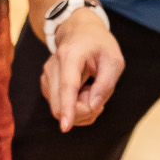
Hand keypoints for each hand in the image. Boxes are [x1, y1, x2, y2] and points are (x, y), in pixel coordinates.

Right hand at [40, 11, 122, 131]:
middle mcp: (52, 66)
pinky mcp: (45, 85)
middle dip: (83, 110)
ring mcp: (46, 76)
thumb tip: (93, 107)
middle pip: (62, 105)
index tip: (65, 127)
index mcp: (71, 56)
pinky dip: (74, 107)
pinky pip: (59, 107)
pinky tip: (82, 91)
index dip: (68, 109)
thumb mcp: (113, 61)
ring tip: (90, 88)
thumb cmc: (99, 46)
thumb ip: (106, 84)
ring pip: (59, 109)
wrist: (79, 32)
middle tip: (98, 94)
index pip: (68, 87)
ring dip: (80, 108)